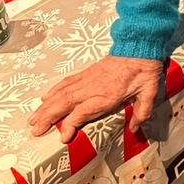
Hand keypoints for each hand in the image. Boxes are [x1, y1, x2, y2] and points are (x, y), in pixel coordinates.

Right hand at [28, 56, 163, 142]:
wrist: (140, 45)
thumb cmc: (145, 69)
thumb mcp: (150, 91)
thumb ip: (143, 110)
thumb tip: (135, 128)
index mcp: (107, 94)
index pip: (83, 111)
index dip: (71, 124)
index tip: (63, 138)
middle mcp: (93, 87)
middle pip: (65, 102)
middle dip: (48, 117)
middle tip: (35, 130)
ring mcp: (88, 78)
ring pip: (62, 93)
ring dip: (46, 106)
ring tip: (33, 119)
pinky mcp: (87, 72)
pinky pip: (67, 82)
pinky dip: (54, 91)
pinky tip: (45, 98)